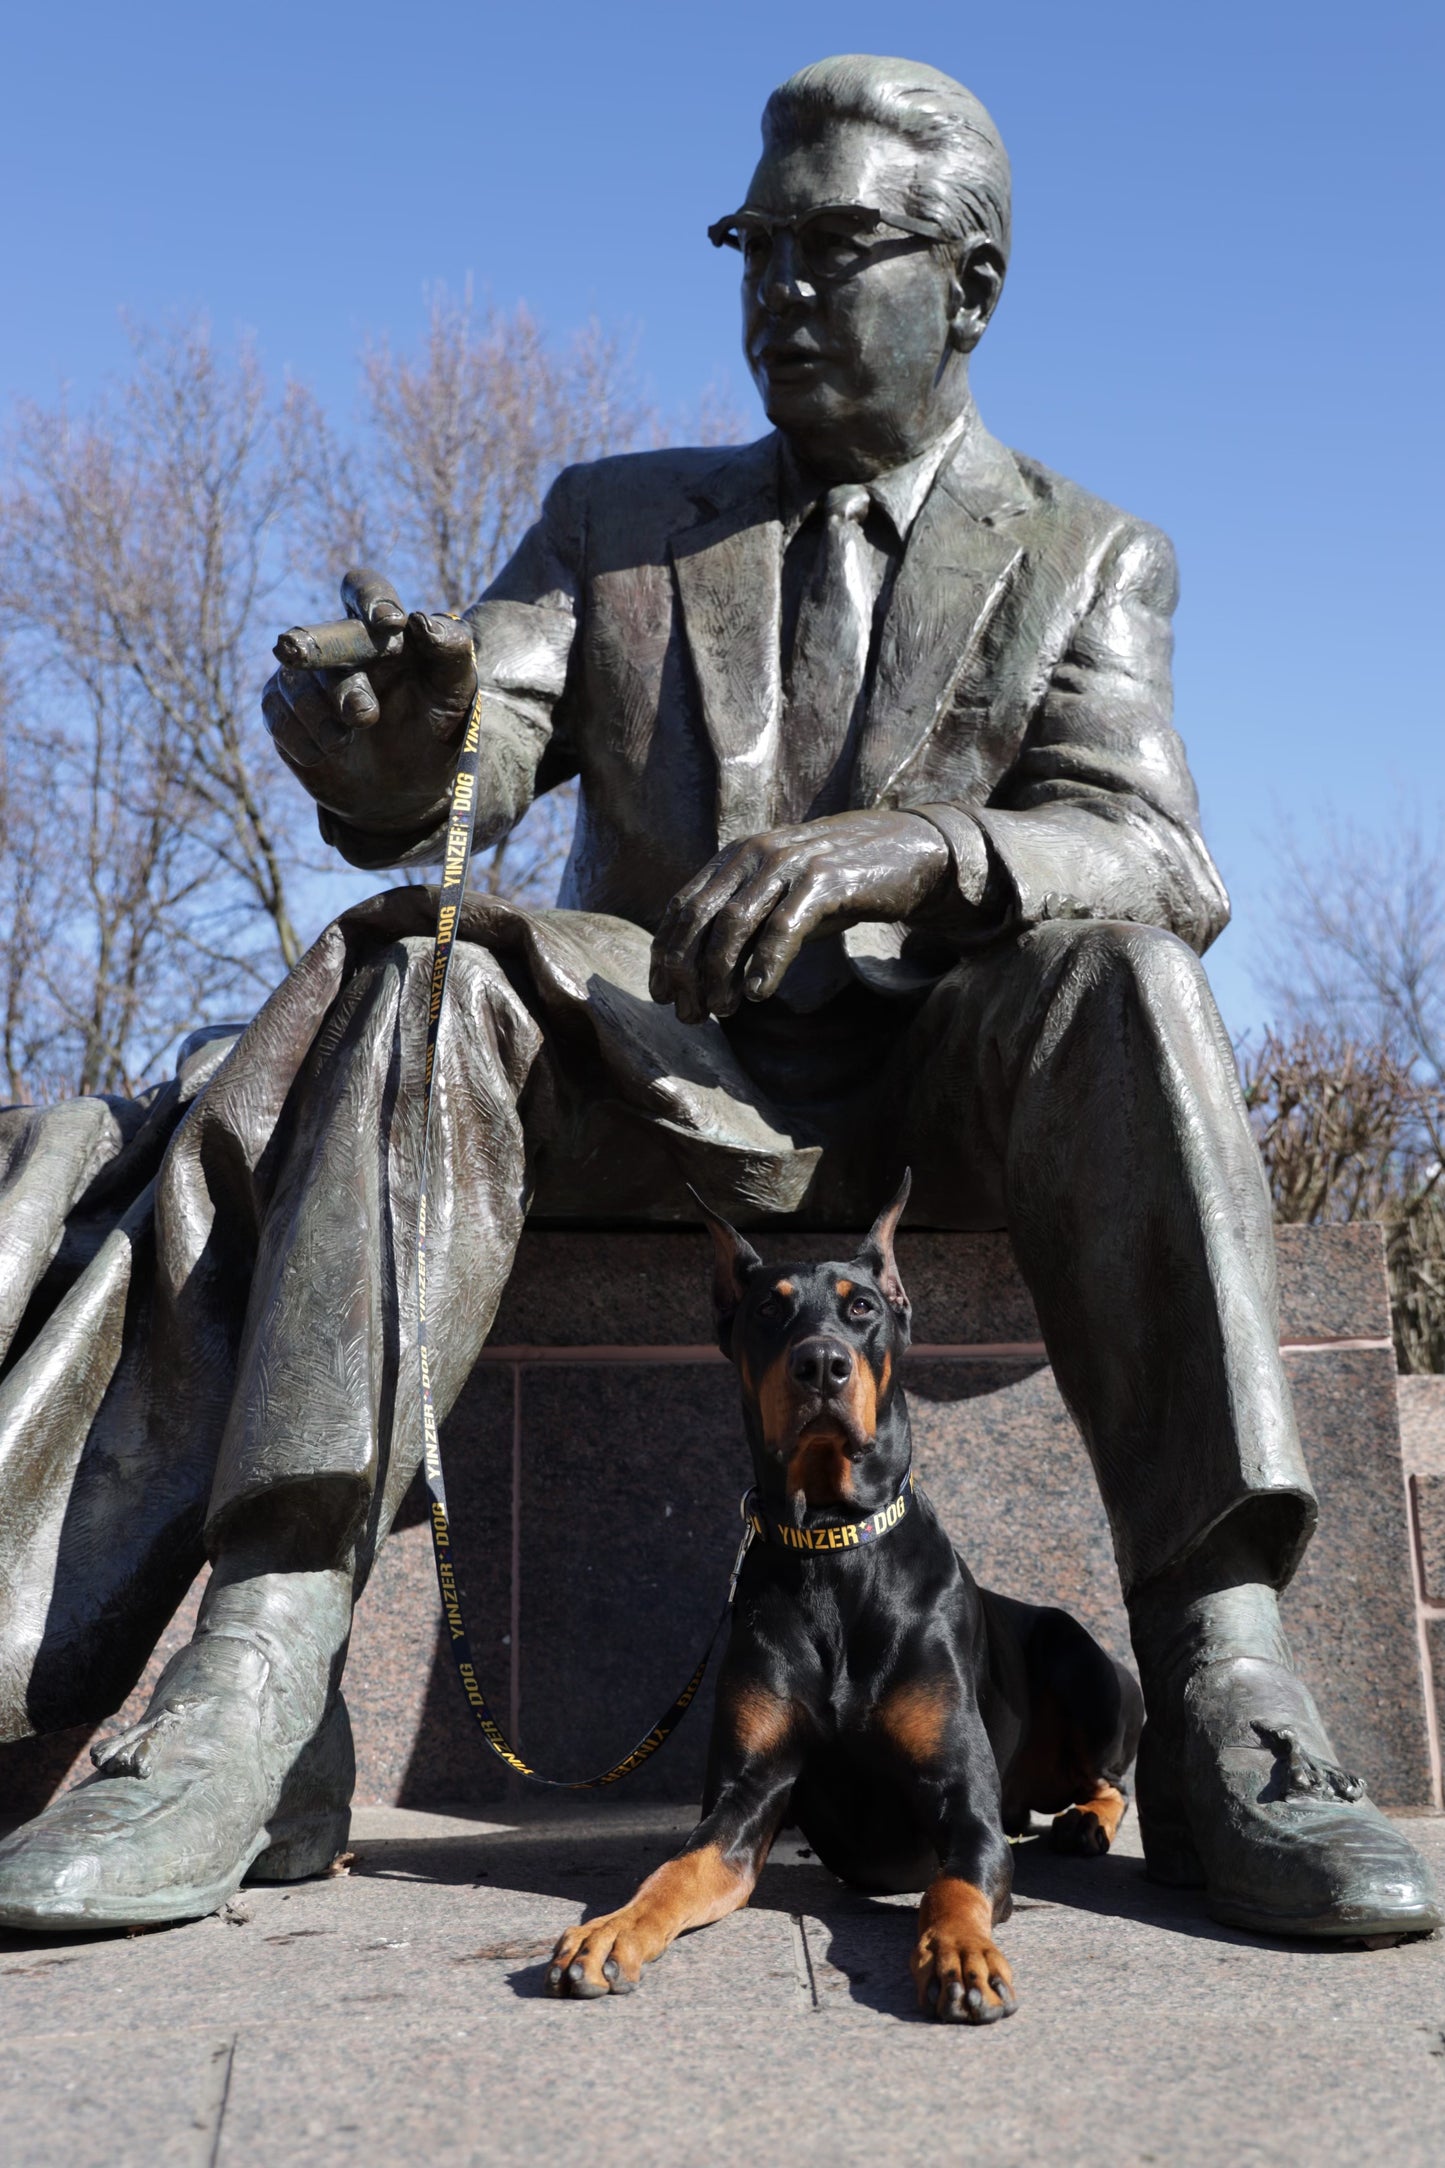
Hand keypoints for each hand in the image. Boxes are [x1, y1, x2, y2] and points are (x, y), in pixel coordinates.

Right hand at [262, 569, 477, 833]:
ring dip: (321, 713)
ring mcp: (307, 678)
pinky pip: (278, 716)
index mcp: (382, 632)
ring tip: (345, 740)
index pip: (365, 589)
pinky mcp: (282, 711)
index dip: (369, 597)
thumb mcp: (456, 696)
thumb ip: (452, 652)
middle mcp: (341, 647)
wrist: (402, 791)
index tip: (389, 623)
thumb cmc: (434, 733)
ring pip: (297, 681)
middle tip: (341, 689)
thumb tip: (422, 620)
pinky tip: (324, 754)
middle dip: (323, 652)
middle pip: (320, 636)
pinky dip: (302, 739)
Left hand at [649, 810, 949, 1024]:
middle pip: (700, 918)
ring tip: (722, 1012)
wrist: (910, 851)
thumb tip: (704, 977)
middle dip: (686, 972)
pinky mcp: (825, 879)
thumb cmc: (840, 883)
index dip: (666, 953)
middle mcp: (755, 854)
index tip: (662, 995)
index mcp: (737, 856)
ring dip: (719, 975)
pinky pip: (783, 927)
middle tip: (690, 1014)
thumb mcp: (782, 898)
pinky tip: (758, 994)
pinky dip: (765, 964)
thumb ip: (745, 924)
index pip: (683, 906)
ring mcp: (789, 863)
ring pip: (734, 924)